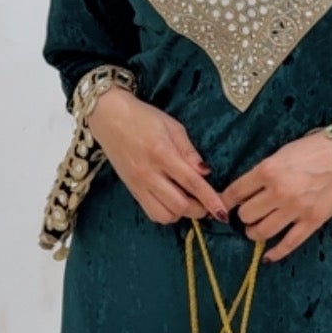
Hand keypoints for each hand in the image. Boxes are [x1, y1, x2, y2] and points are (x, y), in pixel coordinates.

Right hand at [87, 88, 228, 225]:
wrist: (108, 117)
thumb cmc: (143, 118)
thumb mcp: (172, 126)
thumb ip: (189, 151)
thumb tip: (206, 172)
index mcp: (162, 153)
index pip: (191, 182)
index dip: (210, 199)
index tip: (223, 211)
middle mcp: (149, 173)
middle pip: (180, 205)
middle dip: (200, 209)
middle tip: (208, 202)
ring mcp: (138, 184)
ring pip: (165, 215)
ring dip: (182, 213)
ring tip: (189, 201)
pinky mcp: (132, 190)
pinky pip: (152, 213)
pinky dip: (167, 214)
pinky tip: (172, 202)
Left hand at [221, 130, 331, 261]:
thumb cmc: (317, 147)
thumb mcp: (283, 153)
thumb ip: (265, 171)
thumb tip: (248, 189)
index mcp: (268, 170)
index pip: (235, 193)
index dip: (226, 202)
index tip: (225, 206)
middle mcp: (279, 191)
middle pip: (246, 215)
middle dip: (244, 216)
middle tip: (249, 214)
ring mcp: (296, 208)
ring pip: (261, 232)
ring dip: (255, 233)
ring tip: (256, 230)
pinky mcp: (313, 221)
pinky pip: (288, 244)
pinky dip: (275, 253)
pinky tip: (267, 256)